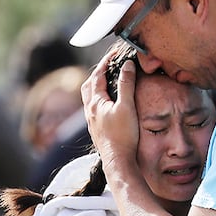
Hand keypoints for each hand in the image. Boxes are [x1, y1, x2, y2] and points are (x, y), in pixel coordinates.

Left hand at [81, 51, 139, 168]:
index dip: (106, 62)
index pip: (98, 75)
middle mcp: (90, 110)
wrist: (118, 161)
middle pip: (88, 85)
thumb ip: (126, 84)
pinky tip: (107, 105)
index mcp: (96, 102)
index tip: (114, 53)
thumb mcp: (127, 106)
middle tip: (108, 66)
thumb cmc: (123, 135)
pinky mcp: (97, 130)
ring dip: (95, 87)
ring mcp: (92, 121)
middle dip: (97, 73)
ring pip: (89, 98)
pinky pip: (93, 109)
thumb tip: (127, 65)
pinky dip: (98, 100)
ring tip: (105, 83)